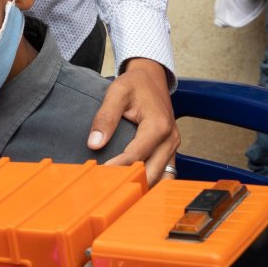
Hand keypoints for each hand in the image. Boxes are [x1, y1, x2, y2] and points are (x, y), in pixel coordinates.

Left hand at [90, 58, 179, 185]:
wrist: (152, 78)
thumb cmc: (135, 84)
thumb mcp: (116, 92)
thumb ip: (105, 117)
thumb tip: (94, 144)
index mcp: (158, 126)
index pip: (135, 156)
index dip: (116, 167)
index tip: (99, 174)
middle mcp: (170, 140)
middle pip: (151, 173)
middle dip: (130, 182)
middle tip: (106, 186)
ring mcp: (173, 147)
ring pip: (162, 178)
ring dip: (143, 186)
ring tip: (118, 188)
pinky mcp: (171, 151)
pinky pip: (165, 173)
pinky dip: (151, 181)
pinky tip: (133, 184)